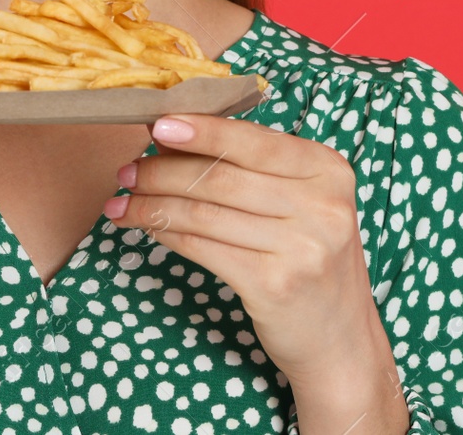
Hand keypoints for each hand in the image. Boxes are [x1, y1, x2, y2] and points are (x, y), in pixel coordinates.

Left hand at [103, 113, 405, 422]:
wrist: (340, 338)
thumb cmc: (308, 257)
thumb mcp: (298, 202)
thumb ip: (248, 166)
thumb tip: (170, 135)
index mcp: (327, 169)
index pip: (252, 140)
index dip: (202, 130)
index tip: (157, 124)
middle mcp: (322, 205)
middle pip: (221, 176)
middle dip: (162, 172)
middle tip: (126, 173)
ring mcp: (302, 247)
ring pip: (204, 213)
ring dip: (153, 204)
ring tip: (123, 202)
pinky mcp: (274, 285)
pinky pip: (202, 248)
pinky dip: (166, 234)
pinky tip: (146, 228)